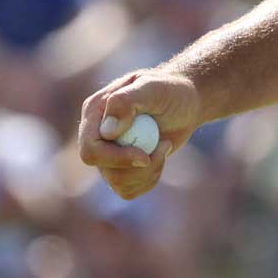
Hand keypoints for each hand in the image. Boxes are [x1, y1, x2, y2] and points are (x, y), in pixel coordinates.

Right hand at [78, 69, 201, 199]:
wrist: (186, 102)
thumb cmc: (169, 90)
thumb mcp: (152, 87)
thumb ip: (126, 102)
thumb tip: (107, 132)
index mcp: (94, 113)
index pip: (90, 149)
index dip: (116, 159)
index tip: (145, 156)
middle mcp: (96, 135)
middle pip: (105, 170)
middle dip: (137, 167)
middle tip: (164, 147)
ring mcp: (108, 153)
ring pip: (118, 183)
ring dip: (148, 171)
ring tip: (165, 146)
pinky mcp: (122, 167)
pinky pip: (129, 189)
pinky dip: (149, 179)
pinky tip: (161, 157)